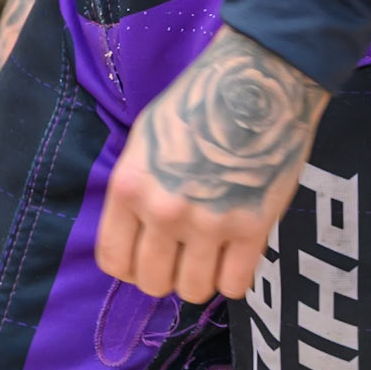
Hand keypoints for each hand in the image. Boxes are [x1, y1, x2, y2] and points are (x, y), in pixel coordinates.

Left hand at [95, 26, 327, 302]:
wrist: (256, 79)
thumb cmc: (198, 101)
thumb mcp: (146, 138)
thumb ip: (137, 190)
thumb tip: (138, 238)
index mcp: (130, 185)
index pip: (114, 261)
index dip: (131, 263)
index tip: (148, 252)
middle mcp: (163, 210)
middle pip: (152, 282)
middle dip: (167, 270)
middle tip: (184, 247)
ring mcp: (208, 222)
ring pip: (193, 290)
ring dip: (202, 274)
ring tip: (212, 246)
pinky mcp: (252, 227)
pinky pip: (235, 286)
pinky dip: (235, 274)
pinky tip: (237, 248)